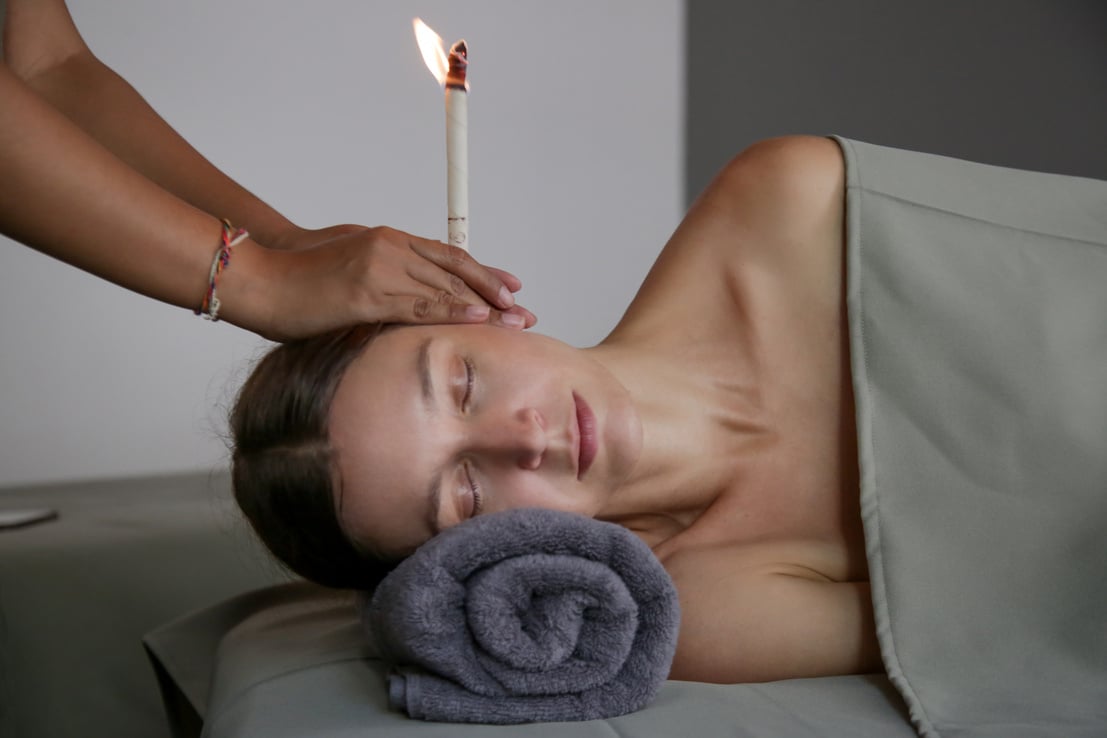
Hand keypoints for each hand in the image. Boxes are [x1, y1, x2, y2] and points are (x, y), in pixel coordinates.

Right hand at [245, 226, 536, 340]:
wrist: (260, 279)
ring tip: (515, 320)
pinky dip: (453, 312)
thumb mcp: (350, 261)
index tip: (510, 288)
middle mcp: (390, 247)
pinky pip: (420, 305)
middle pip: (455, 269)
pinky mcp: (367, 295)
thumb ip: (384, 271)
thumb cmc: (300, 275)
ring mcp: (380, 269)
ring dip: (484, 306)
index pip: (447, 255)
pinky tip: (480, 319)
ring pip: (445, 287)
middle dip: (494, 292)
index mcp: (387, 239)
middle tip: (524, 310)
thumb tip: (408, 293)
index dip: (482, 273)